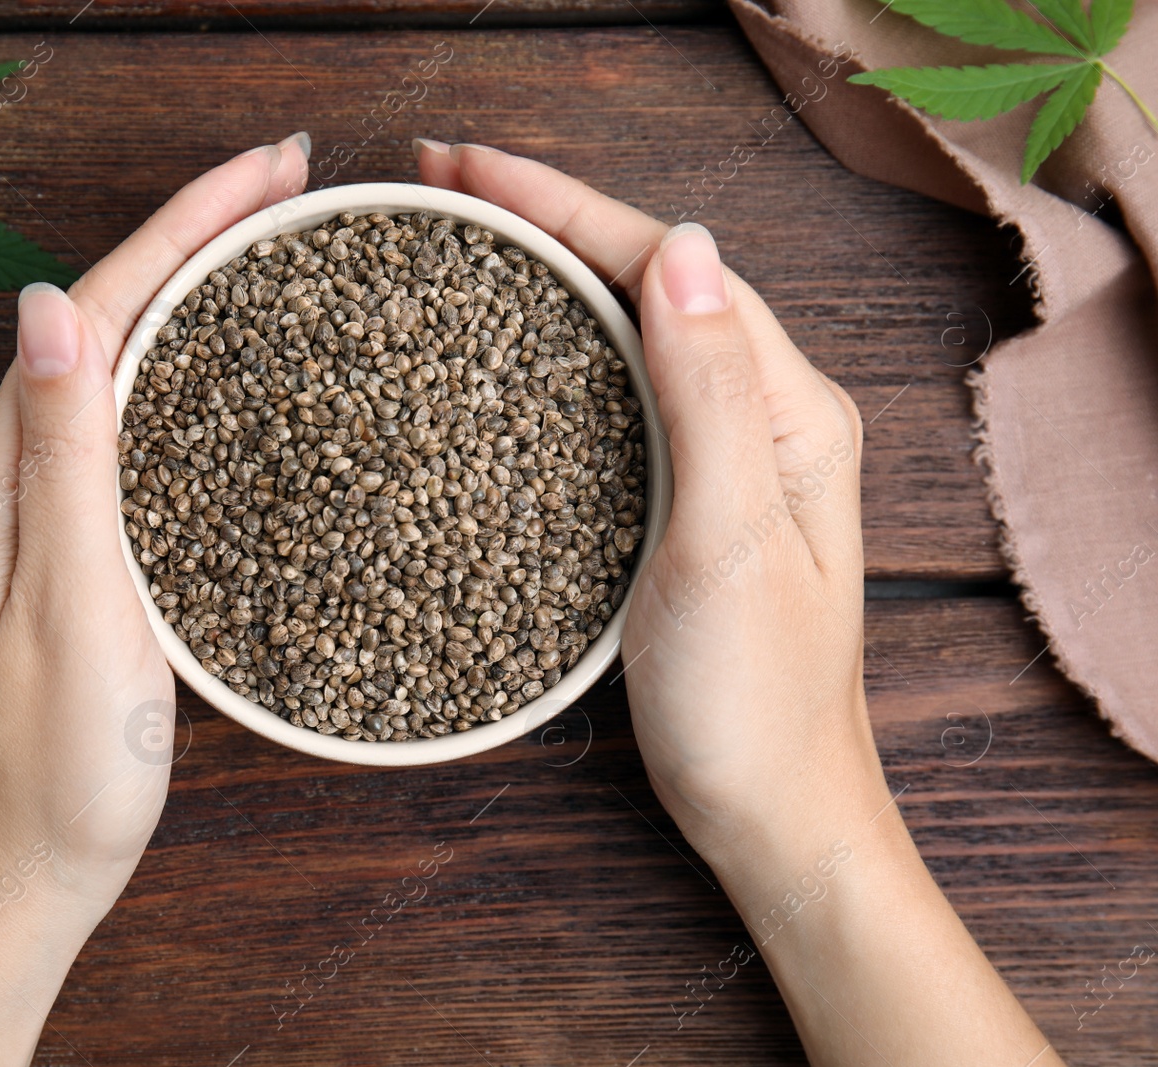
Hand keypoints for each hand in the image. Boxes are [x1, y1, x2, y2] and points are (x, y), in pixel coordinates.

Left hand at [0, 133, 311, 1066]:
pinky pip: (135, 428)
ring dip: (193, 291)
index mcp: (5, 474)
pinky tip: (234, 374)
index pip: (98, 307)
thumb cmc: (54, 764)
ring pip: (123, 365)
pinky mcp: (79, 550)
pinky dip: (189, 374)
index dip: (183, 223)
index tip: (274, 168)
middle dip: (194, 234)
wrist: (25, 875)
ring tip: (273, 244)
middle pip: (108, 316)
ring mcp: (45, 512)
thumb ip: (63, 458)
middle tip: (291, 184)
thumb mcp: (68, 604)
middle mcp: (14, 475)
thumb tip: (51, 304)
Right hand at [417, 141, 1059, 1066]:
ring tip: (464, 236)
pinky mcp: (684, 496)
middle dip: (548, 216)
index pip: (669, 264)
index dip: (565, 204)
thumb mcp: (730, 545)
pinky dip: (559, 349)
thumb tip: (682, 244)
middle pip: (650, 277)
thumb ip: (711, 394)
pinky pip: (620, 391)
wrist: (772, 814)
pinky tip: (509, 346)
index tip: (465, 169)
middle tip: (442, 185)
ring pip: (631, 328)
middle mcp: (763, 414)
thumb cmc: (756, 704)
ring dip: (550, 269)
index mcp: (789, 409)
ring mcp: (725, 454)